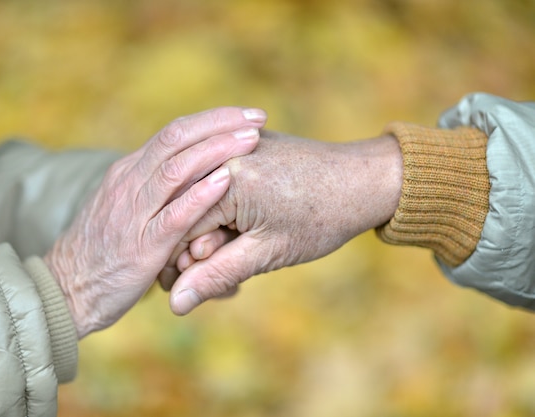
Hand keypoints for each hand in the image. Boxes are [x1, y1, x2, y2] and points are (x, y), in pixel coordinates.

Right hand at [43, 107, 266, 337]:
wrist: (64, 290)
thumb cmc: (101, 252)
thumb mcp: (122, 210)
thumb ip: (150, 192)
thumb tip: (186, 177)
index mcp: (128, 172)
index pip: (172, 133)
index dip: (211, 121)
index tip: (243, 116)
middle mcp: (129, 183)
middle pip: (177, 138)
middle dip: (220, 123)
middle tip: (257, 116)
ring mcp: (133, 212)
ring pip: (177, 168)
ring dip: (217, 150)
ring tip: (251, 138)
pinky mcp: (141, 245)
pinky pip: (174, 214)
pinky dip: (201, 195)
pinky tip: (226, 180)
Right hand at [160, 130, 402, 314]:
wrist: (362, 180)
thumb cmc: (321, 218)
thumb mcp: (267, 253)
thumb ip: (216, 275)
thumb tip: (176, 304)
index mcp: (226, 176)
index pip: (177, 227)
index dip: (181, 264)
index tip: (190, 287)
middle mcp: (222, 151)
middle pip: (185, 212)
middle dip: (199, 252)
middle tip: (226, 279)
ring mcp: (231, 144)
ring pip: (199, 200)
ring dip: (211, 233)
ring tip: (239, 256)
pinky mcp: (241, 146)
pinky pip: (215, 182)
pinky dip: (222, 211)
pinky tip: (240, 233)